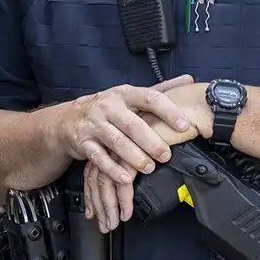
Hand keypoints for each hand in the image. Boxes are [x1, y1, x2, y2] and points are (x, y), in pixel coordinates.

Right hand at [59, 75, 202, 184]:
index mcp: (124, 93)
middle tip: (166, 155)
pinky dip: (112, 169)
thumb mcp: (131, 95)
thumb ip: (160, 90)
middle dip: (151, 141)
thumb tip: (190, 80)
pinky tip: (127, 178)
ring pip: (116, 142)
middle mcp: (108, 106)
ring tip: (150, 168)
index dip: (168, 111)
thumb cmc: (109, 108)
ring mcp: (94, 124)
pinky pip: (98, 157)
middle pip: (132, 124)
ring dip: (134, 157)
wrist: (69, 118)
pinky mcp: (83, 142)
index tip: (184, 125)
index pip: (149, 98)